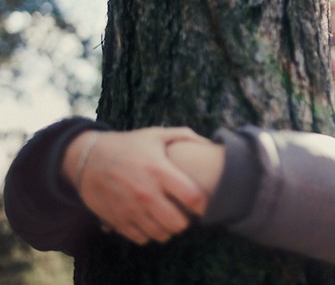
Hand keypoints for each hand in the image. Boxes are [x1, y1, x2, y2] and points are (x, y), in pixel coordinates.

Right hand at [63, 127, 208, 244]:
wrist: (88, 158)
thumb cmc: (128, 145)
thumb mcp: (155, 134)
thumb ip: (185, 136)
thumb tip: (208, 143)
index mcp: (159, 170)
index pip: (192, 197)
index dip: (202, 203)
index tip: (201, 202)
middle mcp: (145, 193)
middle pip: (178, 223)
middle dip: (186, 220)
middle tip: (184, 212)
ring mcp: (130, 209)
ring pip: (161, 234)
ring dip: (168, 228)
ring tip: (168, 217)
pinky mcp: (117, 220)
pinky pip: (142, 238)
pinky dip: (150, 233)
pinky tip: (150, 220)